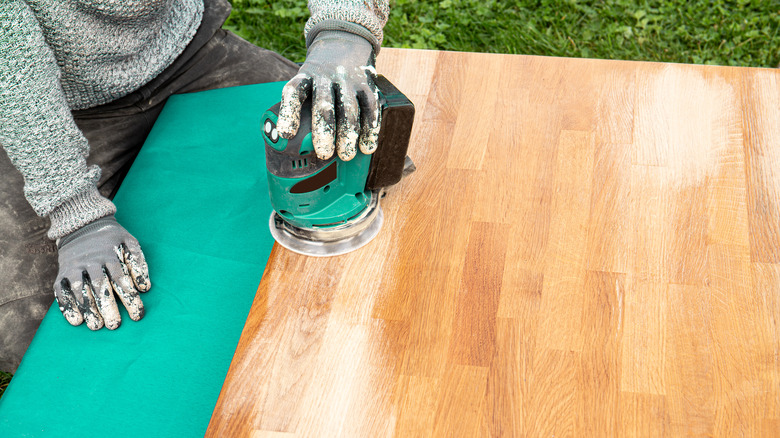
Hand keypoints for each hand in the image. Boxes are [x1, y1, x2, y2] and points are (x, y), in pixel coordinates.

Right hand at [54, 215, 149, 329]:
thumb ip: (138, 261)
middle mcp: (91, 262)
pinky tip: (76, 321)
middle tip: (115, 325)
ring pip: (80, 290)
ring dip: (88, 309)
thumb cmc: (112, 239)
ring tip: (96, 326)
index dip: (130, 298)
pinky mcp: (62, 272)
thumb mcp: (129, 241)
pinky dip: (67, 306)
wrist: (82, 225)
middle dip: (108, 307)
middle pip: (100, 286)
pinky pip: (61, 290)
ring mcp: (75, 267)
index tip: (137, 316)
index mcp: (110, 255)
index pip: (121, 280)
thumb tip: (144, 287)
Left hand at [276, 30, 380, 160]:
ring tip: (346, 155)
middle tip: (323, 153)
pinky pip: (370, 107)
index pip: (293, 92)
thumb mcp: (305, 81)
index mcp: (305, 76)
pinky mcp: (366, 83)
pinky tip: (367, 146)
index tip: (287, 134)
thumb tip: (291, 144)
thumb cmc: (319, 76)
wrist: (344, 40)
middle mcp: (326, 77)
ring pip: (348, 109)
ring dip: (348, 134)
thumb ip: (301, 107)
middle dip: (324, 131)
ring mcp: (348, 80)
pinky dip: (370, 128)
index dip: (289, 113)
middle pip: (324, 105)